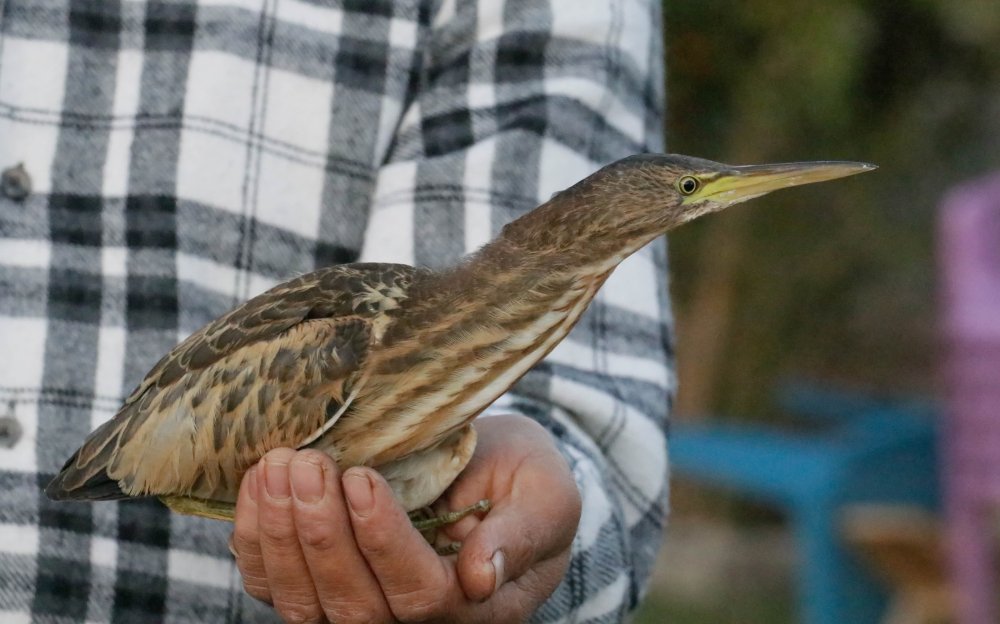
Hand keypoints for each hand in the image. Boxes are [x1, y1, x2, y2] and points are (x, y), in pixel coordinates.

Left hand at [230, 414, 581, 622]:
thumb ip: (519, 535)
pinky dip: (257, 538)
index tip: (362, 478)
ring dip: (282, 534)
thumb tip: (479, 577)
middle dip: (322, 534)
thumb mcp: (545, 496)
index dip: (384, 542)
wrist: (494, 475)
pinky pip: (275, 584)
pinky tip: (260, 482)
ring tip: (280, 465)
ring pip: (306, 604)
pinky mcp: (322, 587)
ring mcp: (363, 609)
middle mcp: (415, 623)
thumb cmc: (524, 482)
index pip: (421, 594)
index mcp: (477, 607)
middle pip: (354, 607)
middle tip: (309, 463)